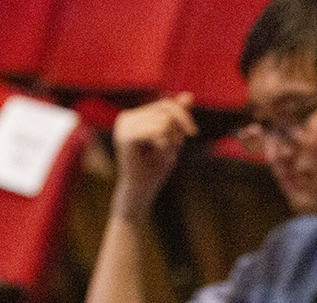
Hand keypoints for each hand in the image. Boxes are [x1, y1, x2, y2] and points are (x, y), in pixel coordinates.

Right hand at [111, 93, 196, 219]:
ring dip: (171, 140)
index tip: (193, 133)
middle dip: (179, 129)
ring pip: (164, 120)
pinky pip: (158, 130)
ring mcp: (124, 126)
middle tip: (175, 148)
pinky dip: (165, 144)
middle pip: (165, 108)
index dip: (183, 116)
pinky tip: (157, 155)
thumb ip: (178, 118)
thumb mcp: (172, 139)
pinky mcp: (126, 136)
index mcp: (133, 116)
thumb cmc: (155, 169)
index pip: (165, 104)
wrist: (141, 192)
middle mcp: (126, 117)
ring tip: (162, 154)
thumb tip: (188, 95)